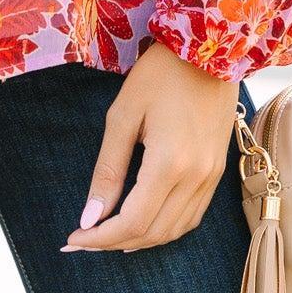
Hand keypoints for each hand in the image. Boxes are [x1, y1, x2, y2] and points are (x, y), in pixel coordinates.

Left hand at [62, 42, 240, 254]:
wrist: (212, 49)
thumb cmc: (160, 75)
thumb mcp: (122, 117)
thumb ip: (108, 171)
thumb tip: (90, 216)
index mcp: (169, 163)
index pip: (132, 222)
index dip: (99, 239)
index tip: (73, 238)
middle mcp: (195, 177)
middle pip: (152, 232)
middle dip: (113, 243)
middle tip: (84, 239)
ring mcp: (211, 177)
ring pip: (174, 231)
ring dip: (140, 241)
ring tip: (108, 236)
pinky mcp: (218, 172)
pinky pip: (192, 216)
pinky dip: (165, 229)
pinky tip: (143, 223)